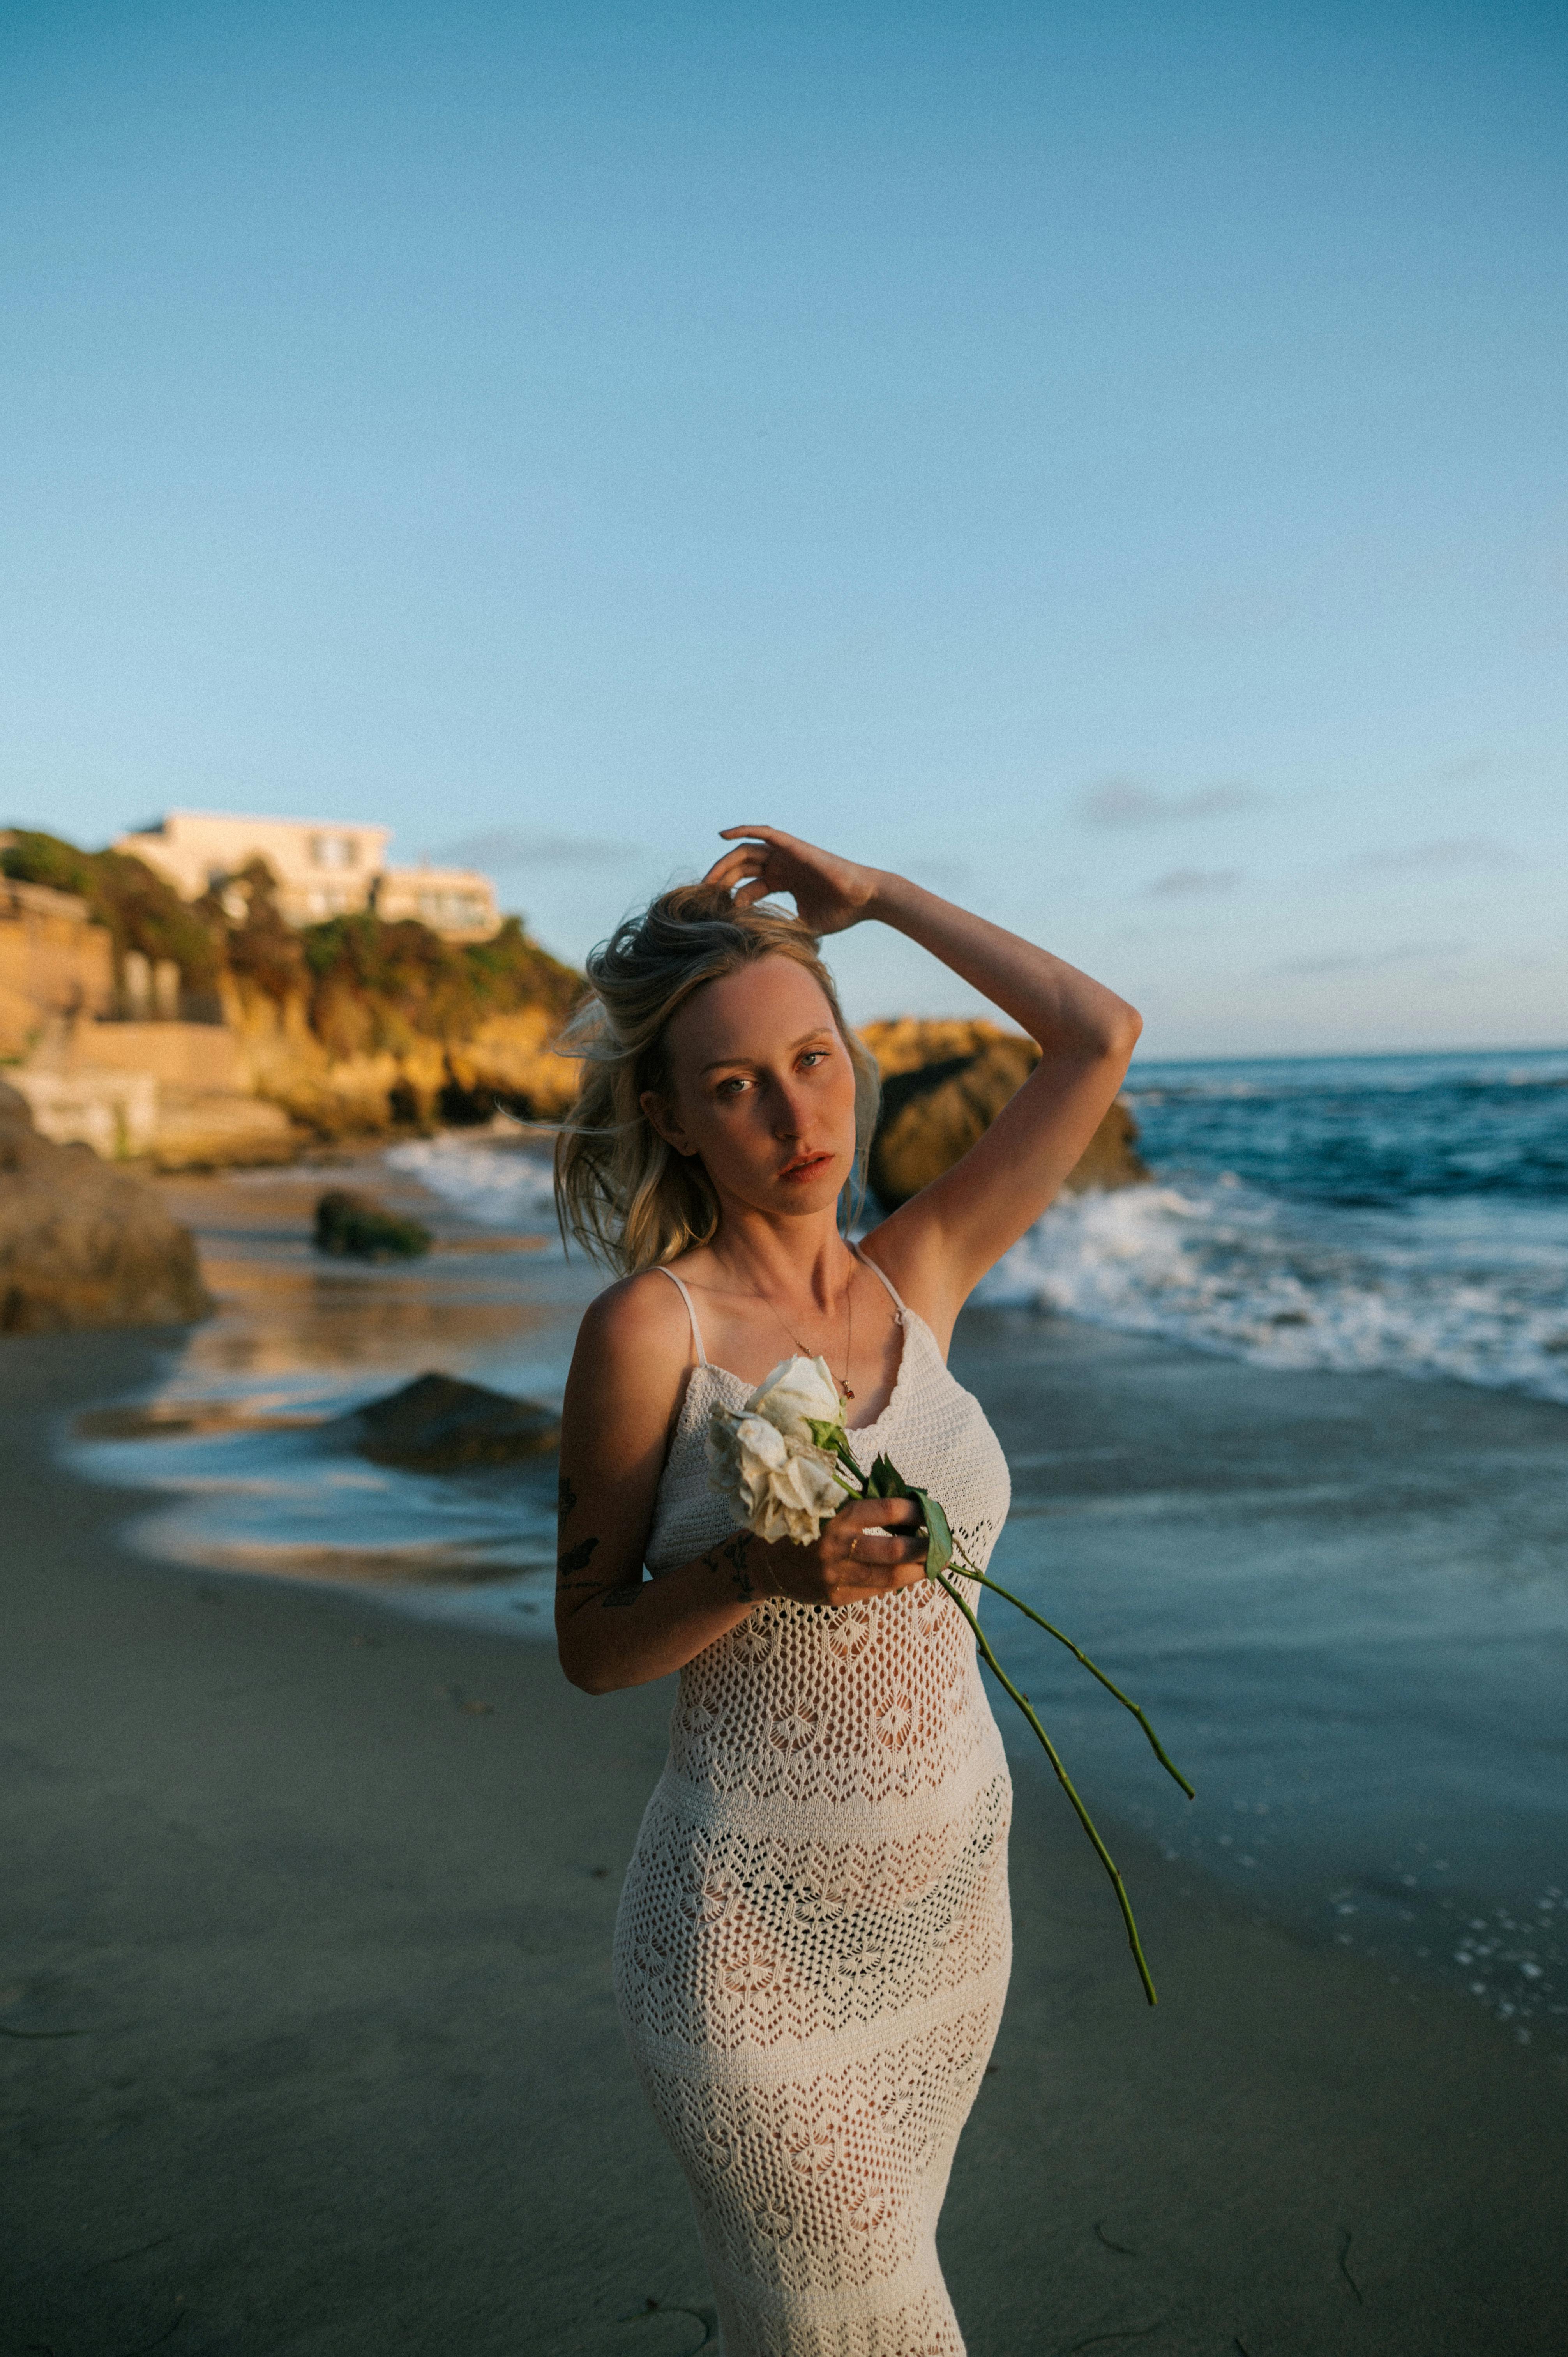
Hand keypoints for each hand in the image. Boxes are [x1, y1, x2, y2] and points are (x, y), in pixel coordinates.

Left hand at [703, 825, 883, 936]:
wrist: (864, 899)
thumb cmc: (840, 912)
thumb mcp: (803, 925)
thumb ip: (784, 929)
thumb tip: (765, 950)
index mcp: (783, 881)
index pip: (748, 886)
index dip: (730, 898)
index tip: (715, 914)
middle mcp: (782, 865)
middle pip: (742, 868)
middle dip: (720, 881)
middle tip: (701, 897)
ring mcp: (787, 855)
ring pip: (747, 852)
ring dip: (724, 863)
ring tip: (707, 880)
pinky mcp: (794, 846)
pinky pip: (765, 833)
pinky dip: (744, 829)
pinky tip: (723, 835)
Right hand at [754, 1494, 928, 1606]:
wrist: (765, 1562)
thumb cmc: (802, 1524)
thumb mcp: (823, 1504)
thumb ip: (859, 1503)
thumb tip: (906, 1502)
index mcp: (834, 1517)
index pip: (885, 1511)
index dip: (912, 1510)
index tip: (927, 1509)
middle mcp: (835, 1548)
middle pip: (895, 1551)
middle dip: (925, 1547)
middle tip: (943, 1542)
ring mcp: (836, 1576)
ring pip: (890, 1577)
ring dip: (919, 1570)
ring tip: (935, 1562)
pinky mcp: (836, 1597)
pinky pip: (876, 1591)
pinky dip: (897, 1583)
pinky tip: (909, 1574)